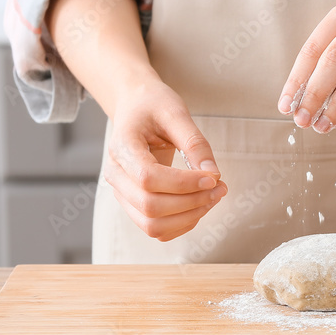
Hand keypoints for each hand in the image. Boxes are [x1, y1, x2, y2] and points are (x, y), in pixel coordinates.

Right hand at [104, 79, 226, 240]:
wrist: (135, 107)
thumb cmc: (153, 106)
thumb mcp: (176, 112)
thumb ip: (195, 143)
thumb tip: (213, 175)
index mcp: (122, 147)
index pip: (149, 178)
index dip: (185, 184)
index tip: (213, 177)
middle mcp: (116, 175)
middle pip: (150, 206)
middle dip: (192, 202)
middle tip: (219, 187)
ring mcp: (122, 193)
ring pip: (153, 225)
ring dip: (189, 217)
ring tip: (213, 197)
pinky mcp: (134, 204)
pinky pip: (157, 229)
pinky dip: (183, 224)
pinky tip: (200, 205)